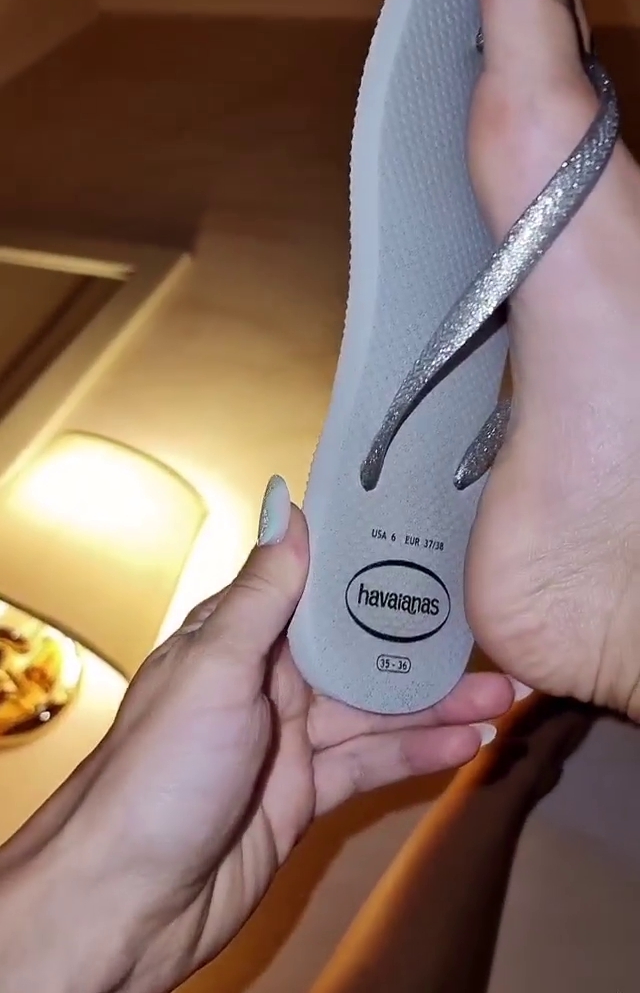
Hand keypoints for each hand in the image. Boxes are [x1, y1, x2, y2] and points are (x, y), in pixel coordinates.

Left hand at [1, 483, 517, 992]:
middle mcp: (264, 680)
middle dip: (424, 646)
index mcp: (237, 637)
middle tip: (492, 634)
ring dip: (437, 704)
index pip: (317, 587)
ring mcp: (286, 740)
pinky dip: (417, 755)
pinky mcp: (301, 793)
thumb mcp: (213, 669)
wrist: (129, 902)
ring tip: (503, 695)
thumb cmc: (158, 776)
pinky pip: (369, 765)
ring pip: (375, 711)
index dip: (373, 567)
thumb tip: (285, 503)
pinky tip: (465, 746)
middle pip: (359, 652)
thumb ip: (260, 594)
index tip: (435, 545)